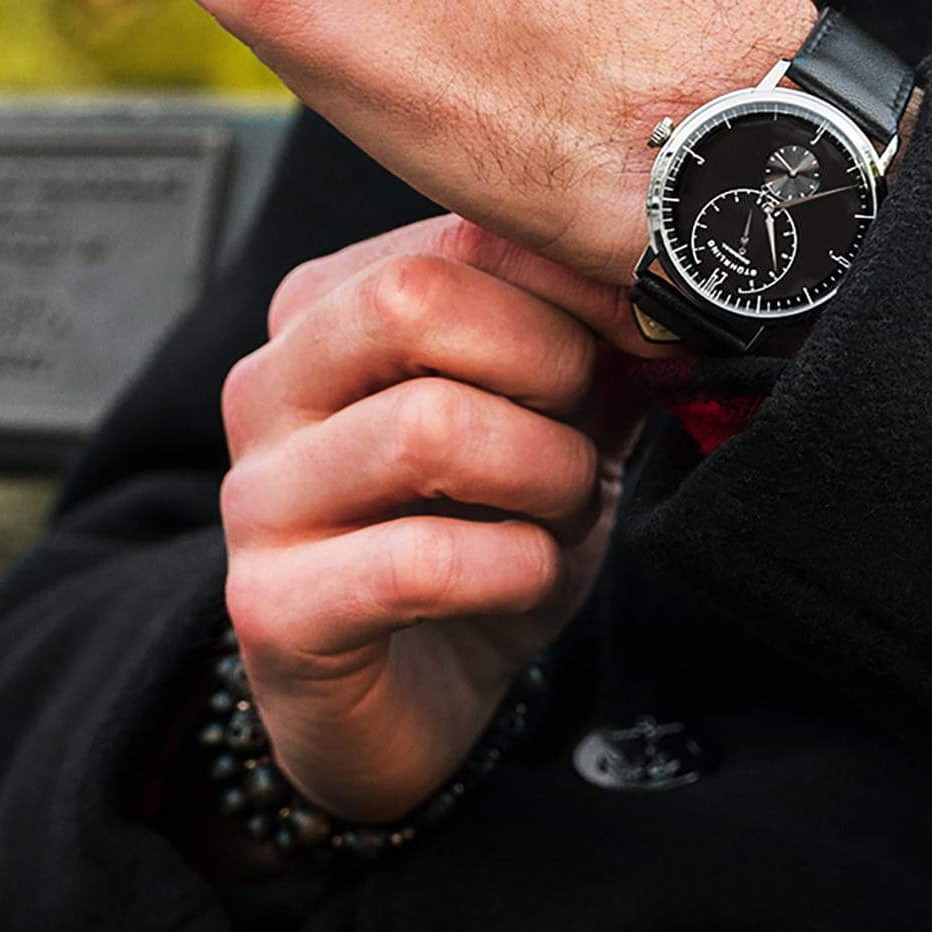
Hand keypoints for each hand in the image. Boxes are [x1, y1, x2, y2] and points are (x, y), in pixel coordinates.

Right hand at [217, 215, 660, 822]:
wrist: (417, 696)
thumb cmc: (486, 535)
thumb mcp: (560, 420)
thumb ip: (600, 345)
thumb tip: (673, 288)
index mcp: (330, 311)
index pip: (459, 235)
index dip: (580, 282)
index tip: (651, 335)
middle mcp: (272, 386)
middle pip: (412, 298)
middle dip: (550, 365)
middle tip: (589, 431)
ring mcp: (259, 497)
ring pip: (426, 427)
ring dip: (547, 475)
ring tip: (562, 512)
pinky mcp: (275, 608)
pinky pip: (419, 561)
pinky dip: (516, 566)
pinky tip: (528, 574)